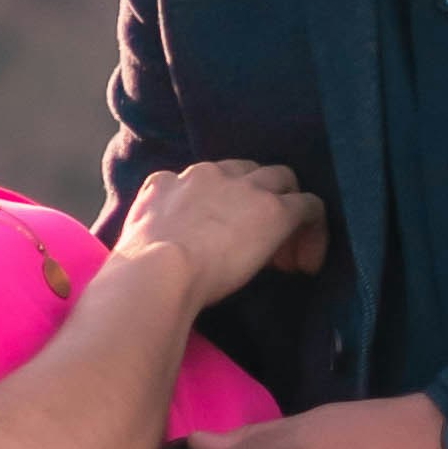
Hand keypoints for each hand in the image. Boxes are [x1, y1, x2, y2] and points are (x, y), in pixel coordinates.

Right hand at [112, 151, 328, 307]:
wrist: (156, 271)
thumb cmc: (137, 273)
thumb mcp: (133, 245)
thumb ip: (147, 241)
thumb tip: (144, 265)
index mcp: (167, 184)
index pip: (202, 182)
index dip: (219, 210)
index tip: (220, 243)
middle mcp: (207, 175)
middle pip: (245, 174)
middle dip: (254, 203)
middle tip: (256, 247)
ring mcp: (244, 189)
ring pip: (281, 181)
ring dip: (286, 211)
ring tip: (288, 255)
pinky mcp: (274, 210)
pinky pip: (309, 206)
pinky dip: (314, 231)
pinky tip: (309, 262)